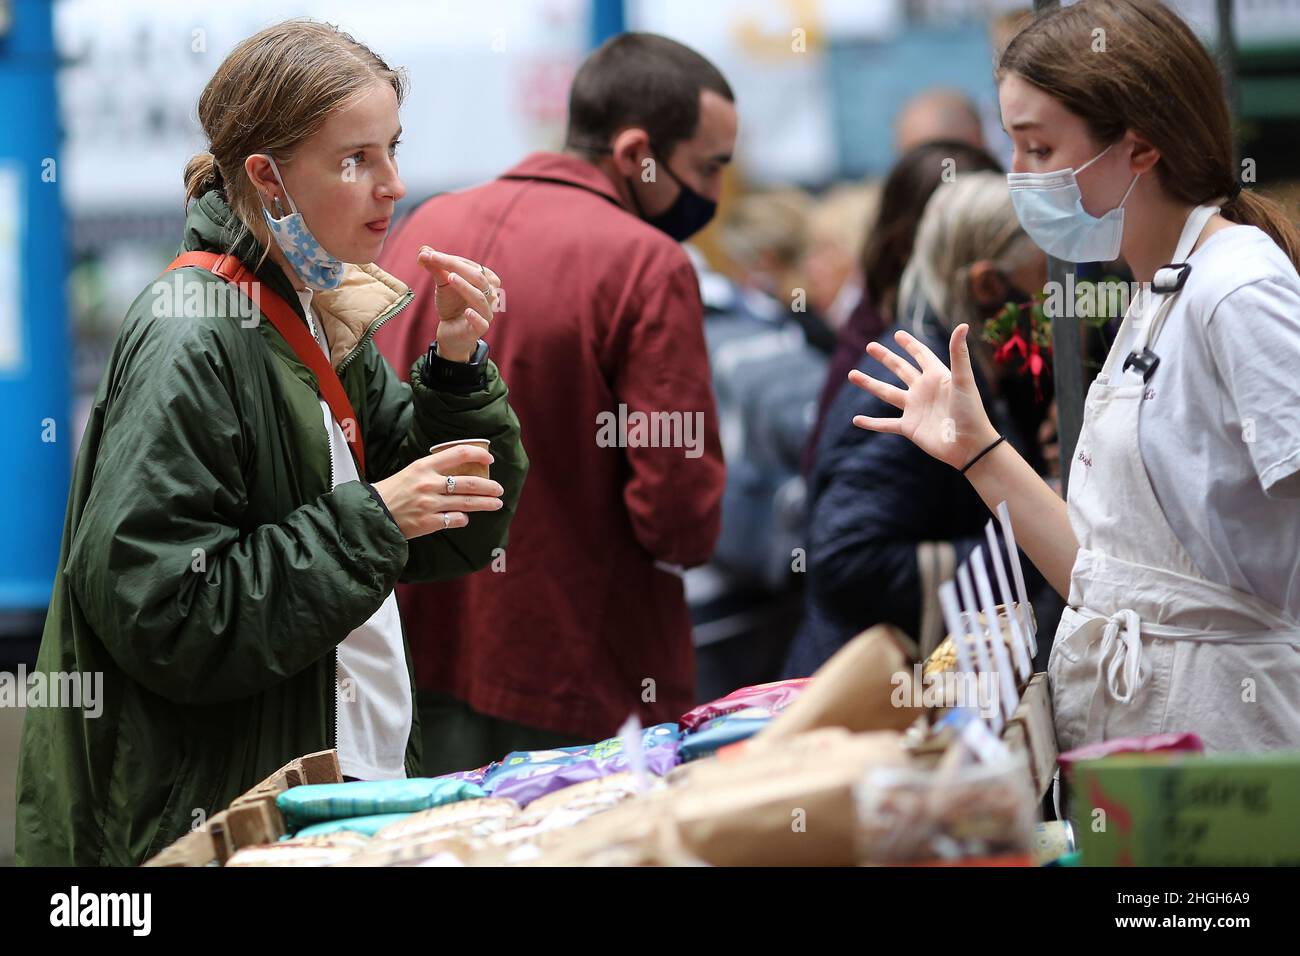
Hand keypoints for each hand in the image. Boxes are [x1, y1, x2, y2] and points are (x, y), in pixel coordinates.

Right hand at [371, 444, 503, 539]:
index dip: (478, 454)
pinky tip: (464, 518)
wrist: (372, 513)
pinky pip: (455, 520)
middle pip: (469, 482)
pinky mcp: (428, 522)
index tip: (490, 459)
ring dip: (486, 503)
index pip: (458, 453)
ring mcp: (429, 504)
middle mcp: (428, 483)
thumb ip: (434, 469)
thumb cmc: (393, 491)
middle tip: (499, 489)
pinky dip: (462, 519)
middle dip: (489, 486)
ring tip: (497, 503)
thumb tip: (462, 469)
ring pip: (467, 503)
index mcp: (424, 466)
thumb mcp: (412, 471)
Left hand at [416, 246, 499, 361]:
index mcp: (486, 281)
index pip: (471, 266)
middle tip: (435, 259)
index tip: (429, 254)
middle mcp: (490, 295)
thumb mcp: (443, 284)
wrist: (451, 331)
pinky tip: (467, 312)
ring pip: (480, 298)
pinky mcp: (480, 329)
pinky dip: (475, 317)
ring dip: (465, 287)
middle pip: (478, 278)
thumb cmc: (452, 304)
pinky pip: (482, 322)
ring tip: (450, 277)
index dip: (451, 260)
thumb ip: (436, 267)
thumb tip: (423, 251)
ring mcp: (486, 312)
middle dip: (456, 267)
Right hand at [848, 324, 997, 469]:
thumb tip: (963, 325)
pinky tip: (856, 420)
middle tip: (870, 346)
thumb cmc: (971, 412)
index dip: (910, 344)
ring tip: (852, 375)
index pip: (921, 355)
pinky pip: (886, 424)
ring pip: (887, 393)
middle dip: (885, 358)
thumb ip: (959, 354)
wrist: (970, 446)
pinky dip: (871, 423)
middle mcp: (923, 390)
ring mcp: (915, 409)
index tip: (898, 334)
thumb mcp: (963, 380)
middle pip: (900, 369)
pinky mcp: (910, 427)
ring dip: (869, 384)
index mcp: (937, 376)